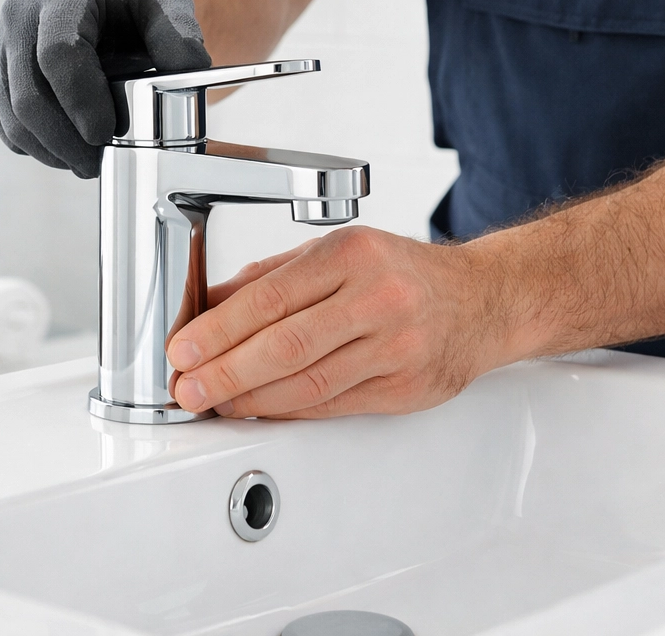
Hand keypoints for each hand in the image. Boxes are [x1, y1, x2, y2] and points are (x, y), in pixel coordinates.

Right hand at [0, 0, 209, 177]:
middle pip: (28, 93)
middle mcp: (20, 11)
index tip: (106, 135)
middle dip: (65, 140)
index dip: (79, 102)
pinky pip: (2, 114)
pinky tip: (65, 148)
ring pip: (11, 112)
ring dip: (48, 148)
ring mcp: (2, 38)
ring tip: (87, 162)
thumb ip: (181, 38)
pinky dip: (31, 141)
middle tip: (99, 164)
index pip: (58, 54)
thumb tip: (186, 83)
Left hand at [166, 227, 511, 418]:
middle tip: (186, 385)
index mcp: (353, 254)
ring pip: (308, 383)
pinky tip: (259, 410)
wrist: (480, 300)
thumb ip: (273, 278)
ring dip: (251, 399)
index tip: (183, 348)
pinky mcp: (404, 387)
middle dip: (226, 370)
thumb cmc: (400, 272)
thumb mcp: (338, 252)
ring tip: (214, 402)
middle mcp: (377, 298)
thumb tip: (209, 307)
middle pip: (287, 344)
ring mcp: (395, 346)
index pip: (273, 295)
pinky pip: (333, 405)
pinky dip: (288, 412)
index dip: (220, 328)